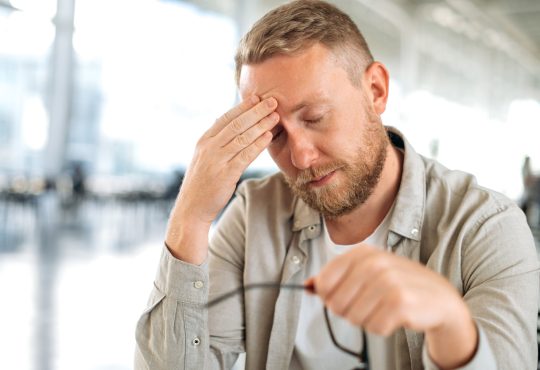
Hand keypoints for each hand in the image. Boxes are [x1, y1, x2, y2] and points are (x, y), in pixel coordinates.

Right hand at [166, 96, 278, 262]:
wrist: (191, 209)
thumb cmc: (202, 184)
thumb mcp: (205, 159)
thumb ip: (218, 144)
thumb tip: (234, 131)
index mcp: (204, 141)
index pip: (226, 118)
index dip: (243, 106)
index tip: (257, 97)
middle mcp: (209, 147)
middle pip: (236, 124)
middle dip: (256, 111)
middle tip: (272, 101)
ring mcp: (216, 159)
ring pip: (242, 137)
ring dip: (261, 125)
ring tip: (276, 116)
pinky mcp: (225, 173)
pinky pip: (244, 155)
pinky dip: (257, 144)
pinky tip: (268, 137)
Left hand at [306, 245, 477, 368]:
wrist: (440, 299)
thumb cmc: (399, 285)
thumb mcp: (367, 273)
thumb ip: (336, 278)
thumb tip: (307, 285)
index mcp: (363, 253)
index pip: (324, 282)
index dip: (330, 296)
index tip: (344, 297)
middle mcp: (375, 263)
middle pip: (336, 303)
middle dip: (349, 311)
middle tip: (370, 304)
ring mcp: (389, 282)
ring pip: (354, 317)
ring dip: (367, 320)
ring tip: (385, 308)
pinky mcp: (401, 303)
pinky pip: (374, 327)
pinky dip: (382, 327)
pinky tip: (396, 316)